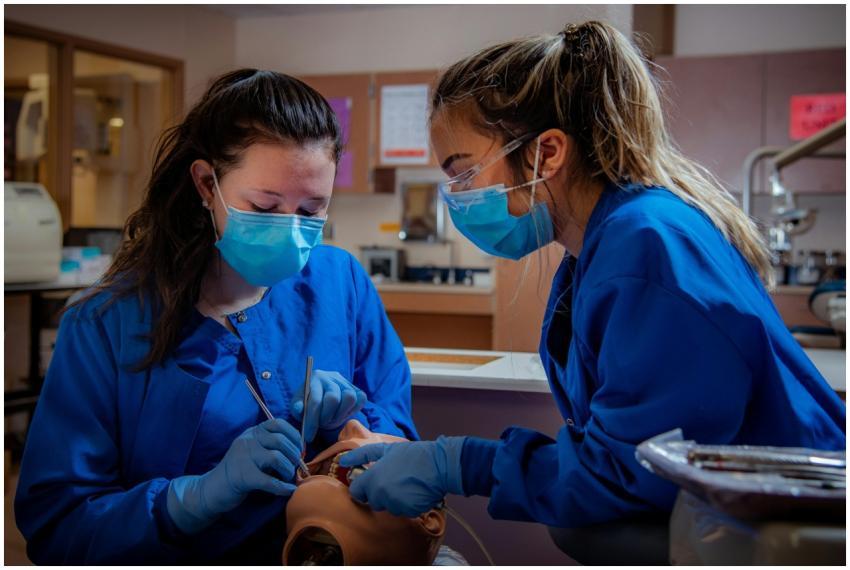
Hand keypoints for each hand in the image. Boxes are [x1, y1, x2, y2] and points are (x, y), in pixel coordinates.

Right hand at [167, 418, 302, 533]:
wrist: (213, 489)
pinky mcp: (242, 476)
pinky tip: (288, 490)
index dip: (294, 436)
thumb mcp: (254, 451)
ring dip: (288, 470)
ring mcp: (243, 457)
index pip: (278, 423)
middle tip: (295, 467)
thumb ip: (271, 446)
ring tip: (288, 477)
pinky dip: (283, 487)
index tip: (300, 449)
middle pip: (280, 441)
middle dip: (294, 455)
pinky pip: (269, 480)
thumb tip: (300, 449)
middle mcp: (247, 440)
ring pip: (277, 458)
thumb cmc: (240, 470)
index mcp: (252, 432)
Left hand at [291, 370, 366, 443]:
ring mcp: (346, 382)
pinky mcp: (358, 389)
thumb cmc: (308, 403)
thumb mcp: (298, 405)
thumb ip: (297, 407)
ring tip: (331, 419)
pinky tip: (341, 414)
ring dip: (339, 414)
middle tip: (322, 424)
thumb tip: (299, 409)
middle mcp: (332, 377)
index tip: (309, 436)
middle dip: (326, 417)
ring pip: (349, 397)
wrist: (323, 397)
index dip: (312, 420)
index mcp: (315, 377)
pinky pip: (361, 399)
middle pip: (333, 398)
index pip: (315, 400)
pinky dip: (352, 410)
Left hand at [338, 437, 465, 516]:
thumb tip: (343, 460)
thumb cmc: (412, 455)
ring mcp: (394, 505)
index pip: (356, 492)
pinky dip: (406, 504)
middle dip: (379, 493)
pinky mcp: (407, 512)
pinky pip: (401, 511)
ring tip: (405, 484)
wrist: (439, 465)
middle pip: (372, 501)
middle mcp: (380, 495)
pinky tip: (413, 492)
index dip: (362, 487)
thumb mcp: (386, 449)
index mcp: (372, 479)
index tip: (370, 482)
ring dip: (393, 499)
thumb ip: (362, 455)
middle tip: (392, 480)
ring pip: (387, 507)